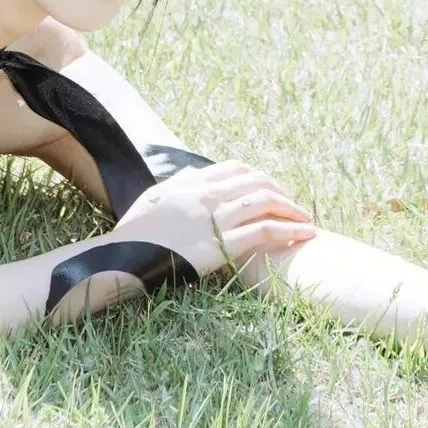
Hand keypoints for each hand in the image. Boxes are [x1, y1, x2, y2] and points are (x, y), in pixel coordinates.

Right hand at [109, 160, 315, 276]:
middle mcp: (206, 194)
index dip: (259, 177)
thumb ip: (176, 188)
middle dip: (281, 192)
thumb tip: (191, 180)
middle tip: (293, 207)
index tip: (271, 190)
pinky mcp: (221, 244)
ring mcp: (214, 218)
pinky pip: (264, 231)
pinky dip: (288, 230)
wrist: (122, 258)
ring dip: (291, 210)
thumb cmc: (132, 234)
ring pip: (265, 202)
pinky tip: (303, 235)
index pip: (236, 169)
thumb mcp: (153, 199)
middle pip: (256, 182)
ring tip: (306, 221)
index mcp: (191, 182)